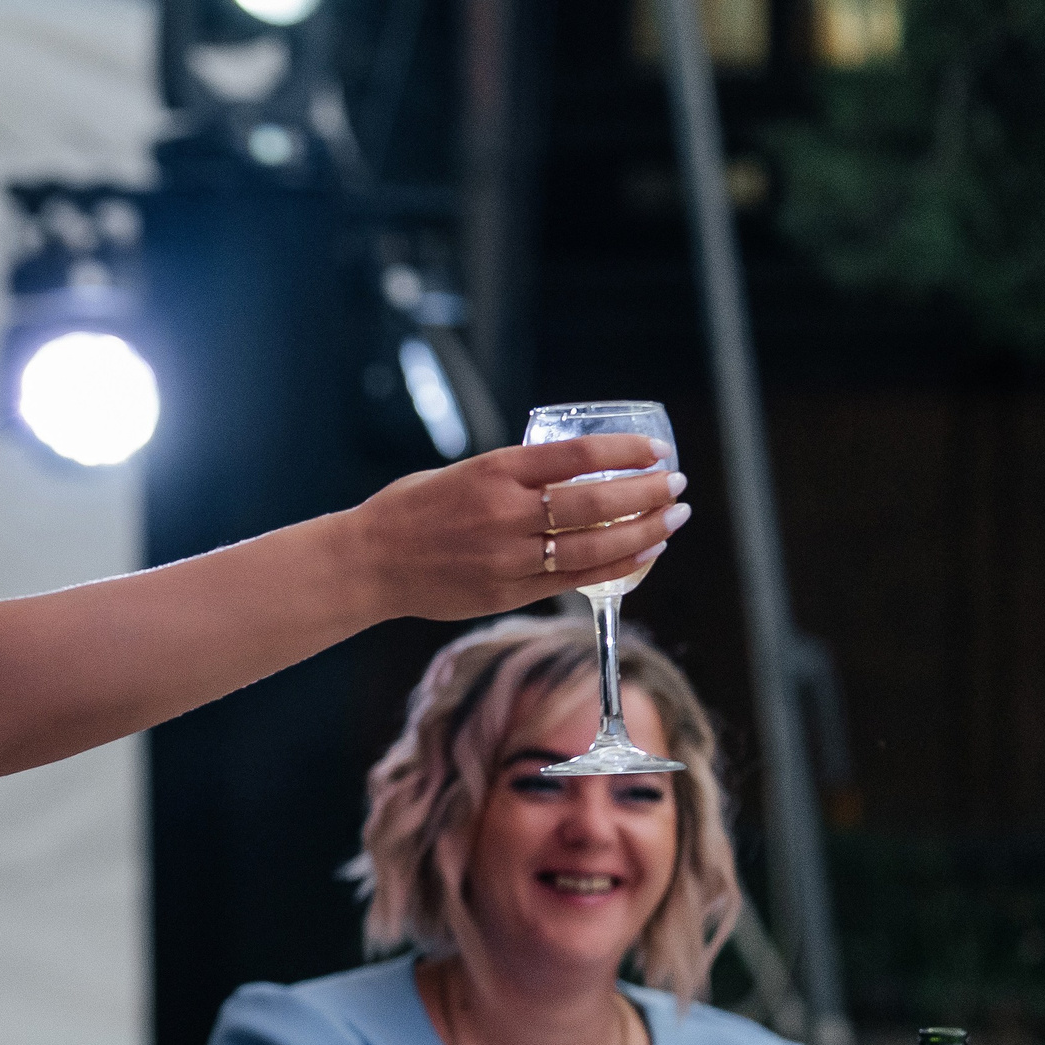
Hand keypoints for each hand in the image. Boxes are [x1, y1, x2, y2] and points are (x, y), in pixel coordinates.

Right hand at [352, 436, 690, 622]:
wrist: (368, 563)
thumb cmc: (409, 511)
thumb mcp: (460, 472)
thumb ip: (512, 475)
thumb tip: (567, 473)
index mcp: (494, 471)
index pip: (579, 456)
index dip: (626, 453)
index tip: (656, 452)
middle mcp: (506, 513)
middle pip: (597, 502)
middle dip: (647, 493)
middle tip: (675, 486)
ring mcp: (509, 557)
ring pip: (595, 545)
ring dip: (644, 531)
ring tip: (673, 519)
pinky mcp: (508, 591)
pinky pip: (577, 580)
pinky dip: (617, 566)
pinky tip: (643, 553)